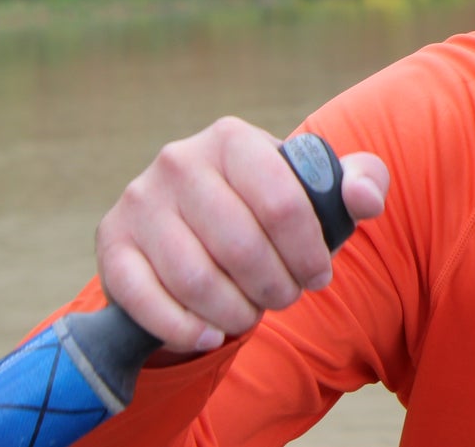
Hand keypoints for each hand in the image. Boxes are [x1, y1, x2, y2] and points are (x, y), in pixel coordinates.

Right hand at [94, 117, 389, 352]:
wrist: (194, 217)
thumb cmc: (269, 205)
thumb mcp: (316, 187)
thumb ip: (359, 182)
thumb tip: (363, 199)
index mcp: (233, 139)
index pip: (282, 203)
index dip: (308, 252)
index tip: (319, 276)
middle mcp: (179, 161)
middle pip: (241, 245)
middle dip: (275, 286)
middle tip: (286, 299)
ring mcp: (140, 200)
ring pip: (195, 278)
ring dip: (234, 312)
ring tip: (251, 314)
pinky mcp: (112, 242)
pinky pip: (145, 299)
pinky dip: (183, 328)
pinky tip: (209, 335)